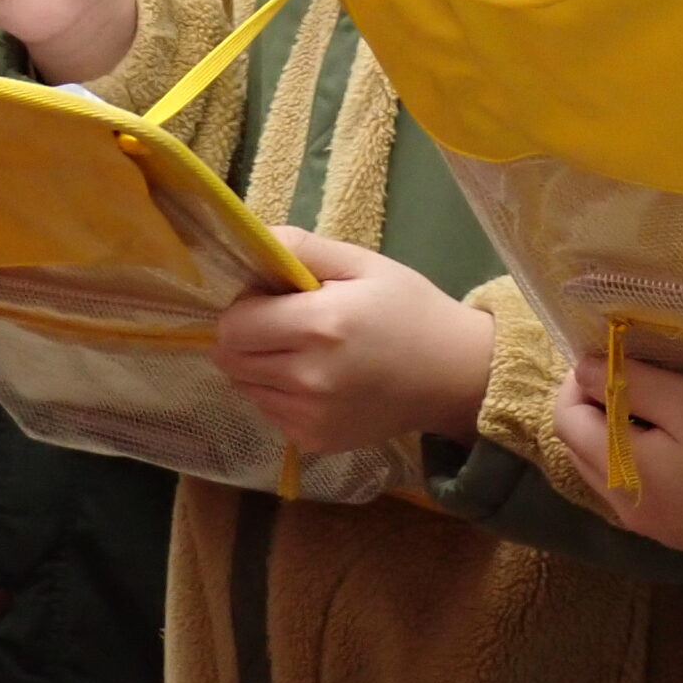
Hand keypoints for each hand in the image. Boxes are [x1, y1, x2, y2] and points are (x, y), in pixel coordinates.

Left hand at [213, 228, 496, 454]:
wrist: (452, 374)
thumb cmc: (408, 309)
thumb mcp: (361, 263)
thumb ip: (301, 248)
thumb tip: (250, 240)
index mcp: (319, 324)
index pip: (233, 325)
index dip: (245, 306)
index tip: (272, 298)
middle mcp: (308, 377)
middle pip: (229, 359)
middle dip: (245, 336)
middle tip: (283, 324)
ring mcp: (310, 416)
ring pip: (244, 387)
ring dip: (259, 366)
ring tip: (303, 352)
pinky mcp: (314, 442)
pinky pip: (268, 412)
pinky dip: (279, 394)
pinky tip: (315, 380)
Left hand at [553, 357, 682, 560]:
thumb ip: (632, 383)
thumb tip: (584, 370)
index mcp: (616, 471)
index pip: (565, 418)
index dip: (578, 380)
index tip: (611, 355)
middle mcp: (620, 504)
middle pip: (580, 445)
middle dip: (594, 403)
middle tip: (636, 373)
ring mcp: (647, 522)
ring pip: (605, 467)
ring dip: (615, 430)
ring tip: (659, 402)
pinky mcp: (674, 529)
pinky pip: (634, 485)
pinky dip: (637, 455)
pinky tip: (676, 439)